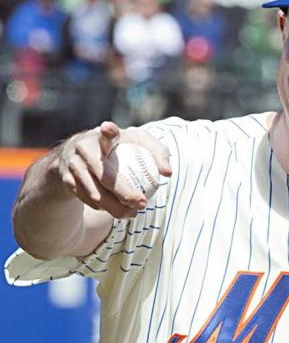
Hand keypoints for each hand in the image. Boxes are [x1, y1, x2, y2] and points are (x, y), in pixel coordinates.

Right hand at [54, 121, 171, 217]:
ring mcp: (73, 164)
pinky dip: (103, 208)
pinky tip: (119, 212)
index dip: (108, 131)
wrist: (78, 152)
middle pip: (105, 175)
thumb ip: (158, 153)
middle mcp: (84, 147)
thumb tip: (167, 173)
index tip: (109, 129)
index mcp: (103, 134)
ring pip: (95, 193)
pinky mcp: (66, 180)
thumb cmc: (119, 147)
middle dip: (125, 193)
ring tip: (134, 213)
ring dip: (115, 208)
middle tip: (142, 204)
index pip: (107, 132)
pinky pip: (88, 199)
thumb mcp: (139, 143)